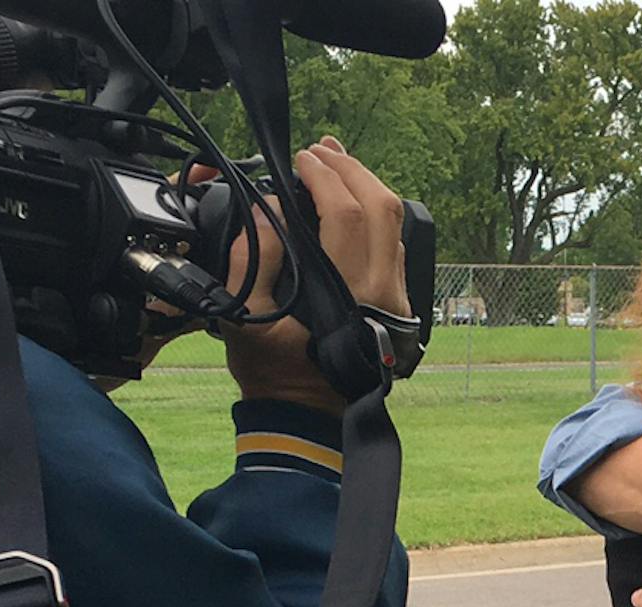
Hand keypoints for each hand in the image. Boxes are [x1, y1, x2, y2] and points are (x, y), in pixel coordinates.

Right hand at [219, 138, 408, 415]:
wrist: (304, 419)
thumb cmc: (272, 373)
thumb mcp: (245, 316)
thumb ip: (253, 256)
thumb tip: (268, 207)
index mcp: (346, 292)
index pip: (345, 213)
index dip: (322, 177)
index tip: (299, 161)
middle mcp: (381, 291)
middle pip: (381, 206)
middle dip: (349, 168)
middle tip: (318, 152)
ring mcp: (394, 297)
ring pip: (395, 221)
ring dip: (366, 184)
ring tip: (335, 162)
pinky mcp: (396, 302)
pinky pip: (394, 243)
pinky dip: (375, 212)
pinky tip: (352, 199)